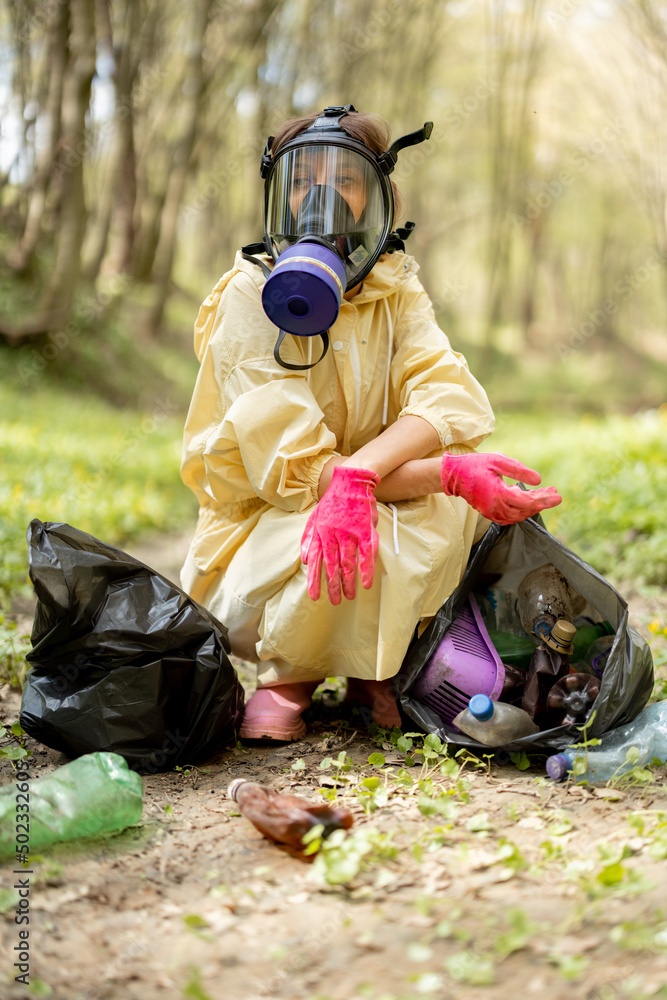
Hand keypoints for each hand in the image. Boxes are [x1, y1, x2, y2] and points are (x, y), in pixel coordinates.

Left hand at [301, 465, 379, 603]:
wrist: (351, 481)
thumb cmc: (333, 500)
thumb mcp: (314, 517)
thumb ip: (309, 538)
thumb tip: (306, 560)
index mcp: (320, 534)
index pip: (316, 562)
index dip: (315, 580)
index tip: (315, 596)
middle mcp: (333, 535)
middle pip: (332, 566)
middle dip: (333, 586)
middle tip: (335, 602)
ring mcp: (349, 533)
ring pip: (348, 563)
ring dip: (349, 582)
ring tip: (350, 597)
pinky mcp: (365, 530)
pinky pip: (366, 554)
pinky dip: (366, 569)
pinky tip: (366, 583)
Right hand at [440, 452, 561, 524]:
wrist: (454, 475)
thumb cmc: (475, 465)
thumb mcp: (498, 461)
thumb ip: (519, 470)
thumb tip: (538, 479)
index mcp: (498, 494)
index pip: (527, 502)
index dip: (545, 500)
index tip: (558, 496)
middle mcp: (496, 507)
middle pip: (526, 510)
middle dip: (542, 502)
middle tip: (554, 493)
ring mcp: (492, 512)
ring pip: (519, 515)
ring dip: (533, 506)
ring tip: (544, 494)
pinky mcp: (490, 513)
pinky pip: (510, 517)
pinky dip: (522, 511)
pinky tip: (528, 501)